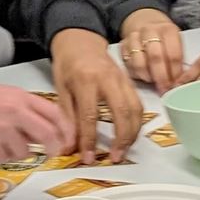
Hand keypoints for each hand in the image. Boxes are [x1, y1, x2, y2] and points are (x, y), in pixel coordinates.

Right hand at [0, 80, 74, 162]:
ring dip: (18, 152)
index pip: (55, 113)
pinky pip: (5, 158)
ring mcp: (3, 130)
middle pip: (49, 135)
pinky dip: (0, 156)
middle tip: (53, 153)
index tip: (67, 138)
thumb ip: (20, 108)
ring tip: (1, 142)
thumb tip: (37, 126)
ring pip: (26, 151)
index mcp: (18, 96)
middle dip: (55, 148)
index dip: (65, 129)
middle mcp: (15, 112)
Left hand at [49, 28, 144, 163]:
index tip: (88, 157)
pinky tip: (130, 136)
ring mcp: (122, 79)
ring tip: (124, 151)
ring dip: (133, 133)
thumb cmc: (67, 65)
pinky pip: (138, 104)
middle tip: (115, 158)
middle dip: (121, 139)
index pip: (90, 116)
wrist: (80, 42)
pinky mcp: (130, 82)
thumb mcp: (60, 89)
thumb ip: (67, 118)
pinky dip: (137, 123)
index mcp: (86, 80)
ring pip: (136, 109)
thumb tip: (69, 147)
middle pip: (122, 112)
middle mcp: (108, 79)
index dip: (89, 140)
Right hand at [119, 9, 186, 93]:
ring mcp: (134, 37)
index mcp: (167, 30)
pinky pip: (128, 65)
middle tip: (165, 89)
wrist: (144, 22)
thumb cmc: (163, 38)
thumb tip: (180, 81)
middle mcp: (149, 31)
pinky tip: (144, 76)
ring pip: (139, 63)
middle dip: (161, 78)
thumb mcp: (176, 42)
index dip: (175, 73)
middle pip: (155, 58)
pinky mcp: (123, 46)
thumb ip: (178, 59)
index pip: (173, 54)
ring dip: (148, 77)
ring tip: (154, 82)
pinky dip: (137, 74)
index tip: (176, 84)